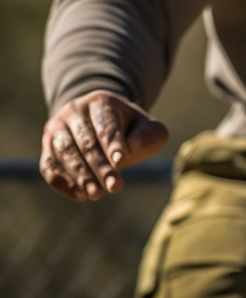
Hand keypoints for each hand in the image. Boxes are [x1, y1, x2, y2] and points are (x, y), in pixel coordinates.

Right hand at [40, 90, 168, 200]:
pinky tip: (79, 195)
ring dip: (81, 177)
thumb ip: (147, 136)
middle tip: (114, 187)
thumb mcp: (147, 129)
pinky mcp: (47, 146)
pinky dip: (62, 182)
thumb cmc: (130, 129)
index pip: (106, 125)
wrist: (102, 124)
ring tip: (96, 194)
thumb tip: (131, 148)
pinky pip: (49, 165)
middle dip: (100, 167)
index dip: (113, 144)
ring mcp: (57, 127)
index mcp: (101, 102)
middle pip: (86, 142)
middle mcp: (74, 111)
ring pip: (65, 153)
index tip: (120, 162)